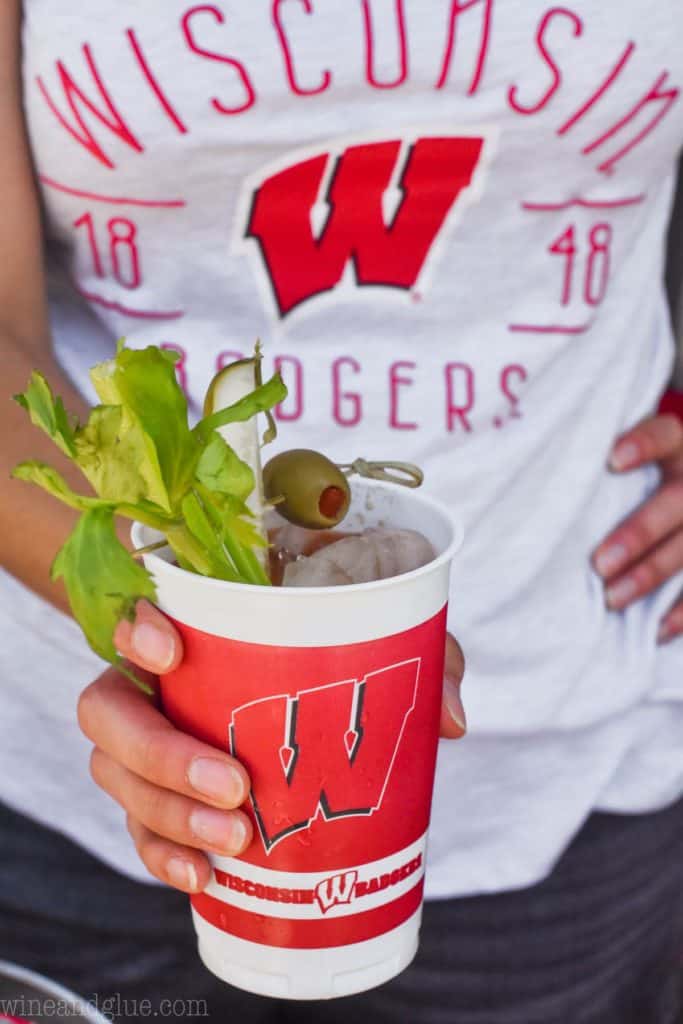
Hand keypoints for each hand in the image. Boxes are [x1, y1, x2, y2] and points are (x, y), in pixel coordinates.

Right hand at [78, 601, 465, 893]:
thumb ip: (423, 654)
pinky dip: (164, 857)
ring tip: (235, 842)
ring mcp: (146, 738)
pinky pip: (137, 827)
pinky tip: (204, 880)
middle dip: (161, 754)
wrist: (303, 690)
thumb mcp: (381, 631)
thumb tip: (451, 721)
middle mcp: (151, 678)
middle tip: (236, 785)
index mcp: (191, 623)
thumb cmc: (334, 643)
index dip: (135, 629)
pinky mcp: (156, 793)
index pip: (132, 610)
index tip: (172, 652)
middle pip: (107, 712)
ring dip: (167, 815)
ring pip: (115, 775)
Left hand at [593, 413, 682, 641]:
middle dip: (638, 534)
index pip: (664, 434)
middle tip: (599, 564)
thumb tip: (518, 463)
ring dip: (650, 576)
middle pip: (676, 502)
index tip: (612, 460)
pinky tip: (656, 630)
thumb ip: (586, 454)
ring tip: (612, 600)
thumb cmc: (619, 469)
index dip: (644, 445)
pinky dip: (681, 611)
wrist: (673, 482)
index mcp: (675, 443)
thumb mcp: (612, 451)